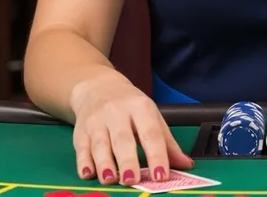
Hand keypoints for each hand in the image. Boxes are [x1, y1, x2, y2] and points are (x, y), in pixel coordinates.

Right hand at [70, 69, 193, 184]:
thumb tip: (186, 165)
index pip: (151, 133)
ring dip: (104, 164)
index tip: (162, 175)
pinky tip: (88, 174)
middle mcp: (118, 112)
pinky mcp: (81, 131)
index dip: (157, 155)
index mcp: (141, 107)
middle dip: (127, 160)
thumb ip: (167, 142)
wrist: (99, 87)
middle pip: (123, 139)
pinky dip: (84, 163)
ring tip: (111, 179)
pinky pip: (81, 149)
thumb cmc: (130, 106)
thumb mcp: (151, 116)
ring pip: (100, 144)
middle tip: (132, 179)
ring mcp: (97, 121)